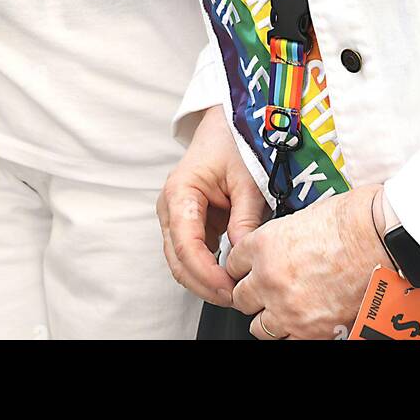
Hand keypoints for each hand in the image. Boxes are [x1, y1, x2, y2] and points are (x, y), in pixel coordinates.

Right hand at [157, 103, 268, 305]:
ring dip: (204, 279)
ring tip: (235, 289)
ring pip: (182, 261)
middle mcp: (171, 206)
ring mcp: (176, 215)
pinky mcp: (189, 221)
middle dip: (204, 284)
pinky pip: (192, 252)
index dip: (206, 273)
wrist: (229, 122)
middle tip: (236, 297)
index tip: (229, 289)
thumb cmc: (235, 142)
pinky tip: (229, 275)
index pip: (186, 245)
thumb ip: (245, 218)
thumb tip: (244, 257)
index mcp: (180, 192)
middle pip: (178, 260)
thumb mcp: (248, 179)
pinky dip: (207, 268)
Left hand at [227, 182, 386, 339]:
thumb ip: (278, 239)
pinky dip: (291, 332)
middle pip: (240, 297)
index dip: (242, 265)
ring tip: (282, 307)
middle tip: (265, 288)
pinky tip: (301, 319)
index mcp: (263, 246)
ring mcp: (288, 308)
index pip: (232, 263)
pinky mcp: (311, 331)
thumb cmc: (350, 220)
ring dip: (268, 315)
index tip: (248, 268)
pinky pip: (286, 340)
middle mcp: (269, 279)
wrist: (380, 238)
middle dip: (252, 292)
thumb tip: (275, 250)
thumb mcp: (300, 218)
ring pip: (259, 326)